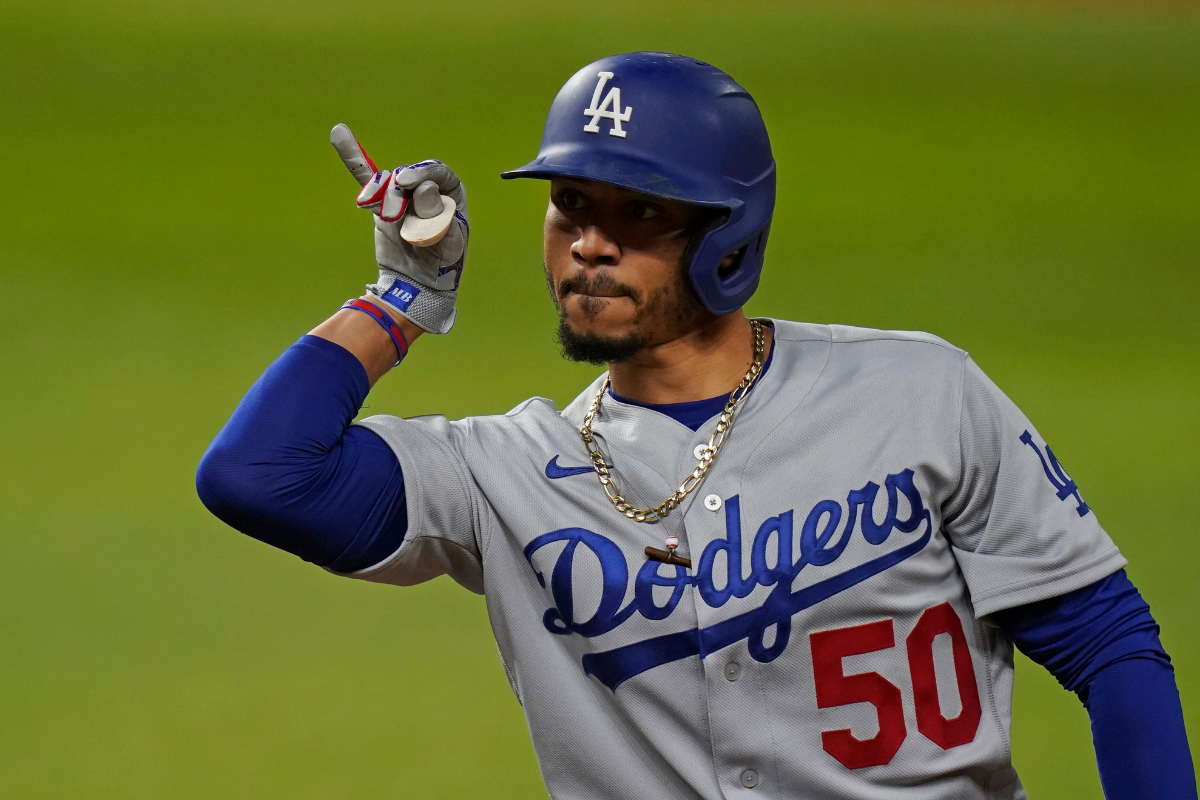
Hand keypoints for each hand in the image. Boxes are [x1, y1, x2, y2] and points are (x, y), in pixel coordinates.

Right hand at [330, 124, 468, 333]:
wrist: (417, 284)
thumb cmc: (441, 264)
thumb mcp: (448, 243)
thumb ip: (438, 218)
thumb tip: (425, 188)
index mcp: (451, 193)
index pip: (437, 174)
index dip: (421, 174)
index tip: (404, 182)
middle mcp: (427, 188)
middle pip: (409, 176)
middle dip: (397, 191)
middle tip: (391, 211)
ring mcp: (403, 195)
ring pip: (387, 182)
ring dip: (379, 194)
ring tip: (379, 212)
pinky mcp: (383, 204)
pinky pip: (369, 181)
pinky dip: (354, 160)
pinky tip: (339, 134)